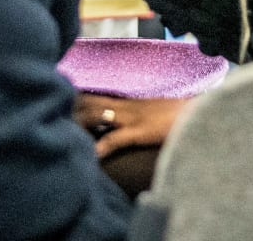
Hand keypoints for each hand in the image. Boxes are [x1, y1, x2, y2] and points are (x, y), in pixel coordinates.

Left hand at [74, 93, 190, 158]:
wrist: (198, 112)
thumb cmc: (178, 115)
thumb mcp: (155, 111)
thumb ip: (139, 113)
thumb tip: (127, 119)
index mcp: (131, 102)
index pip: (100, 97)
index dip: (80, 99)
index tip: (63, 100)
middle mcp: (128, 106)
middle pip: (93, 102)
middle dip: (73, 108)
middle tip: (55, 111)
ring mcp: (133, 117)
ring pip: (99, 115)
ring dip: (81, 122)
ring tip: (63, 129)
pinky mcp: (139, 131)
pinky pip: (115, 139)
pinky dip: (101, 147)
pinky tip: (90, 156)